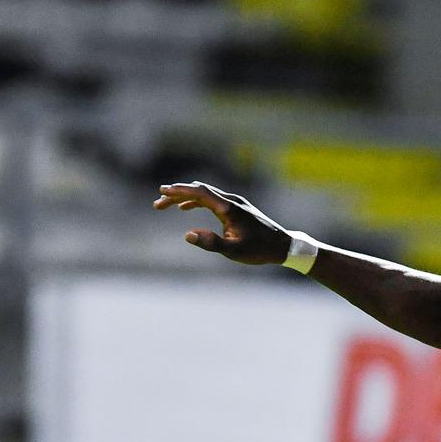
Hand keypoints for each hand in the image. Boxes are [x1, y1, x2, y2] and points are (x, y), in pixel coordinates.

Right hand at [153, 181, 291, 264]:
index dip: (179, 191)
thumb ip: (211, 243)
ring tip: (165, 206)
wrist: (283, 246)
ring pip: (204, 194)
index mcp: (228, 208)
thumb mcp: (234, 251)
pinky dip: (196, 201)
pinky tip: (186, 209)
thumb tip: (187, 235)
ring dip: (184, 198)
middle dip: (176, 194)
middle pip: (199, 190)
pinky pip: (212, 200)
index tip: (162, 191)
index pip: (200, 192)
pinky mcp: (237, 208)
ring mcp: (235, 202)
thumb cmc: (260, 250)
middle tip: (157, 203)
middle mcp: (231, 201)